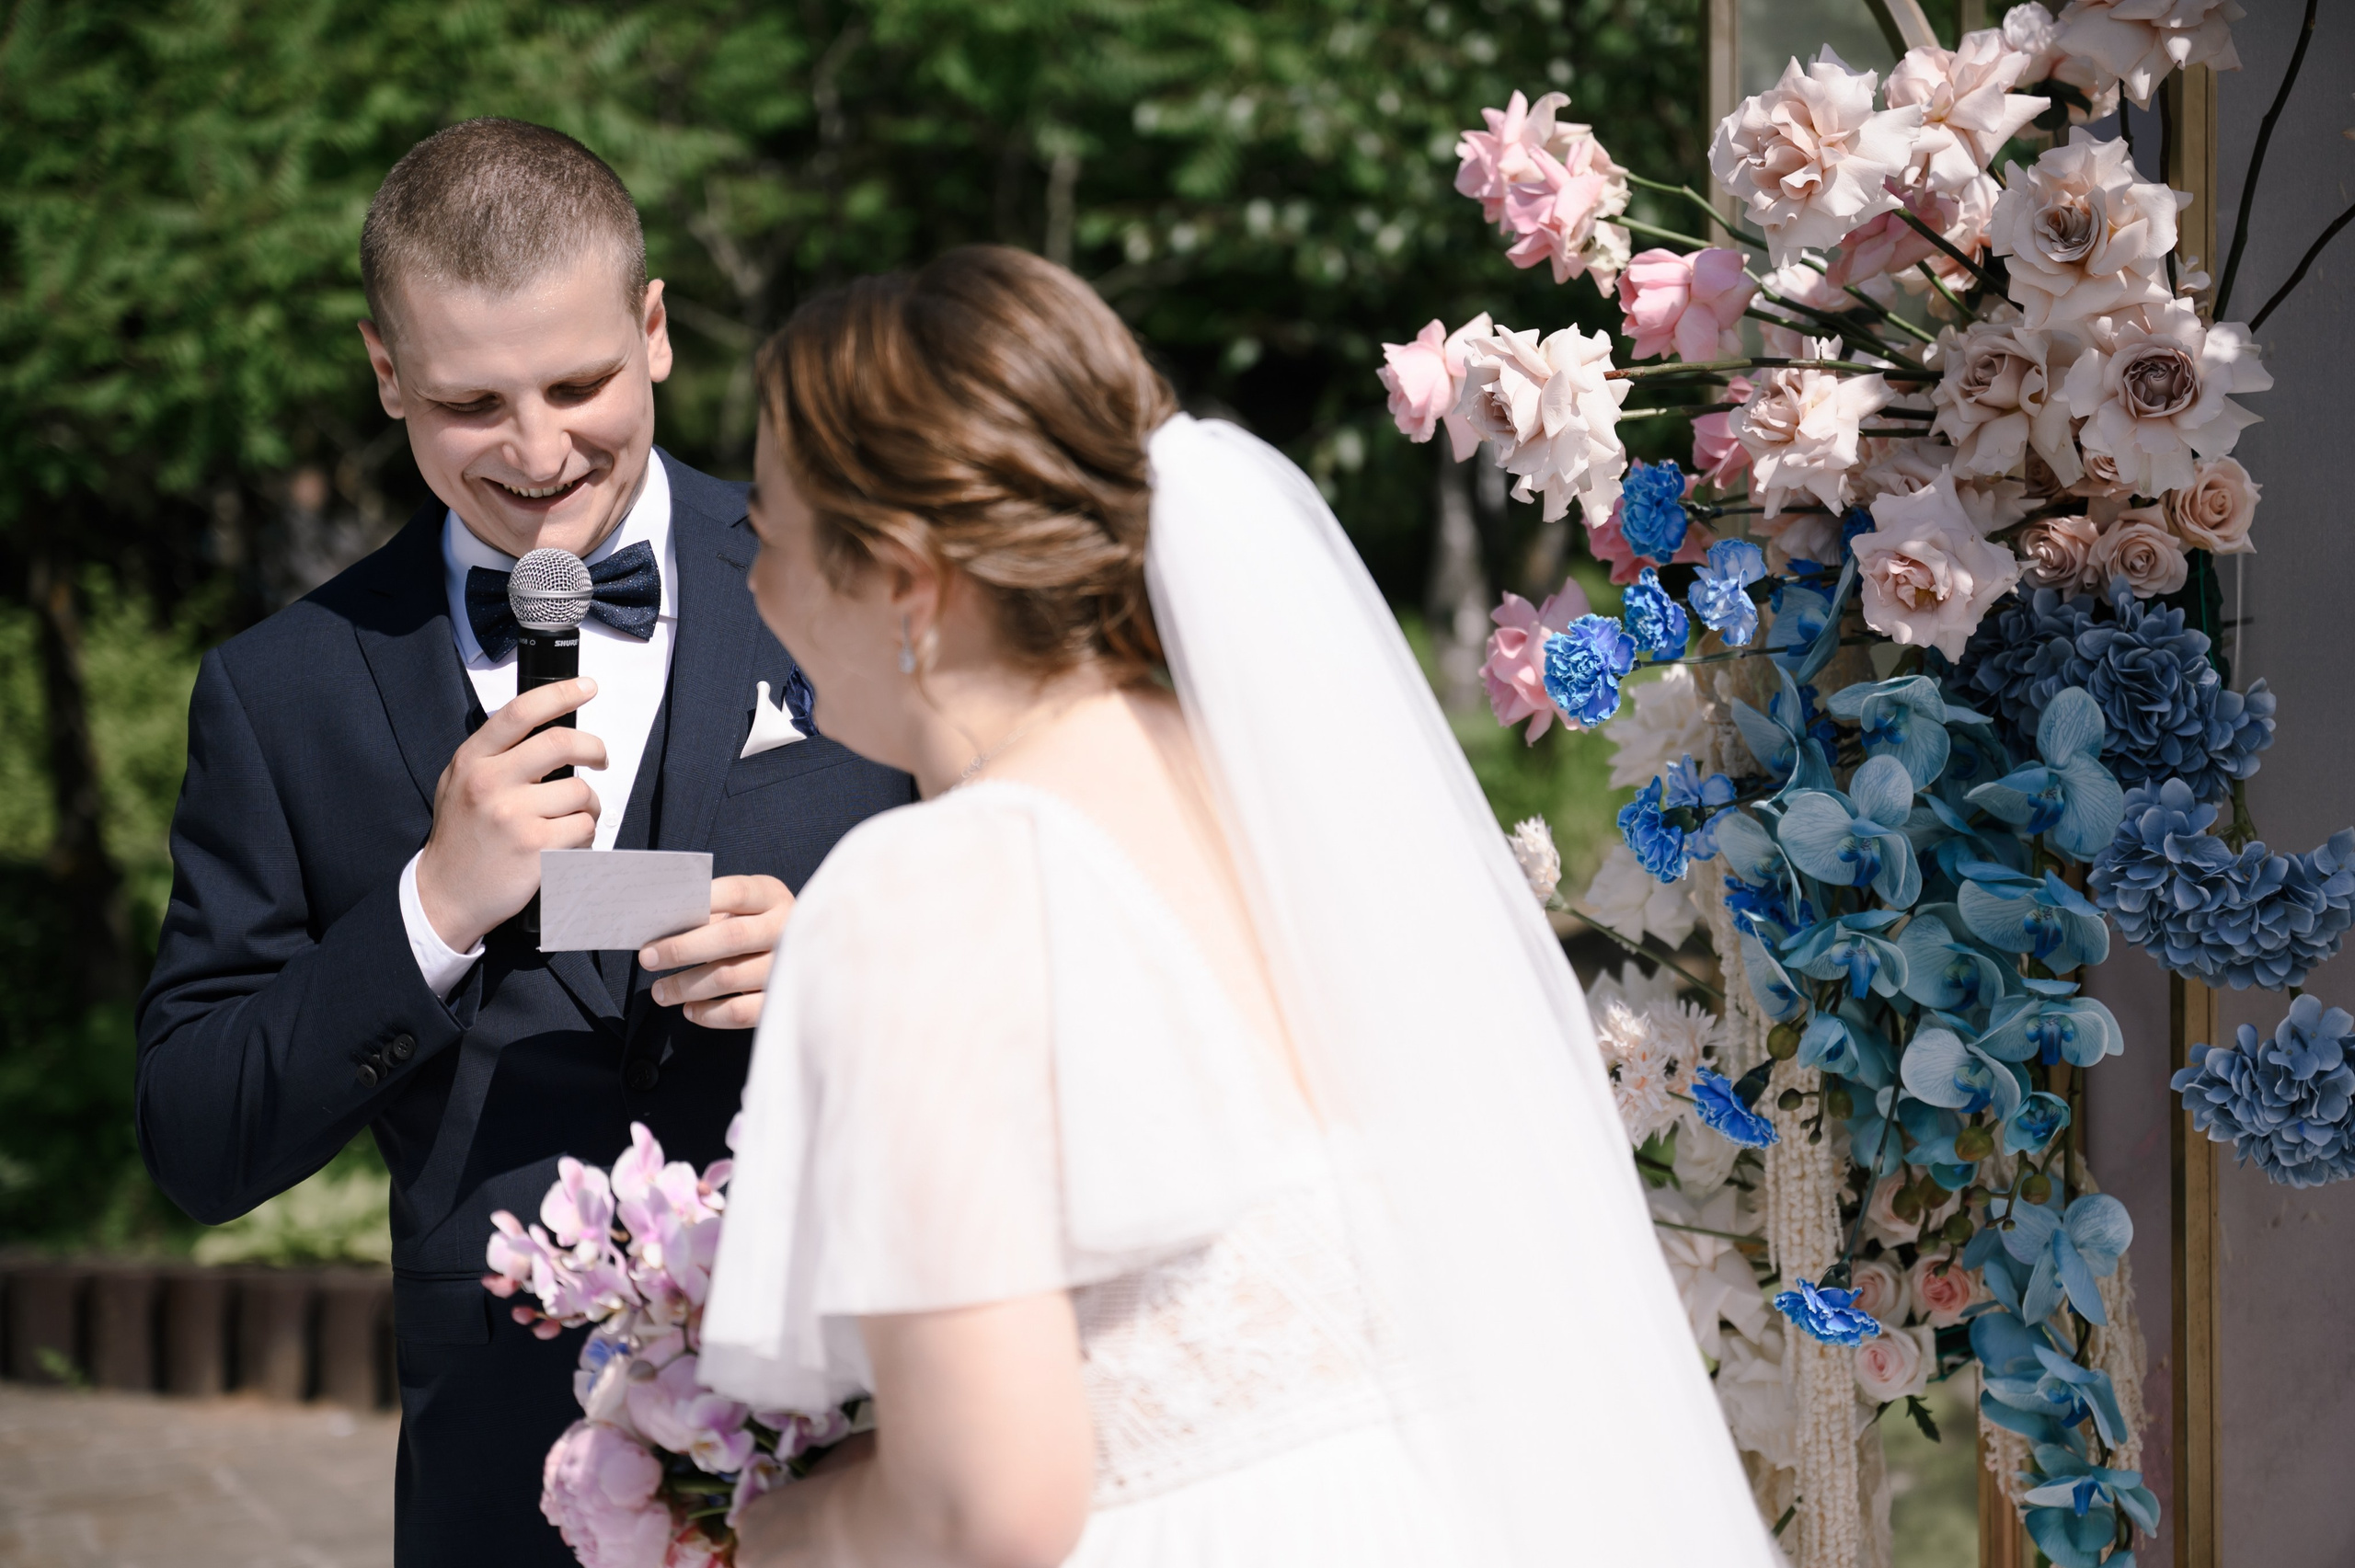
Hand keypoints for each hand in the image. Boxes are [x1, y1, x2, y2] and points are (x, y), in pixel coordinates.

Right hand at [414, 678, 608, 951]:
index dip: (560, 694)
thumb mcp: (460, 783)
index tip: (587, 687)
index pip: (520, 713)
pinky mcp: (536, 849)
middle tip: (600, 756)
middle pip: (561, 743)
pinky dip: (584, 835)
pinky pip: (584, 827)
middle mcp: (489, 783)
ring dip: (588, 804)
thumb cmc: (461, 837)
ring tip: (571, 818)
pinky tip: (565, 843)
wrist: (445, 894)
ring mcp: (513, 816)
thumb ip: (494, 755)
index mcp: (472, 760)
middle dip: (593, 747)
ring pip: (580, 791)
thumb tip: (546, 726)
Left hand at [639, 874, 793, 1028]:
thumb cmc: (755, 928)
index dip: (702, 900)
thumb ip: (711, 914)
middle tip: (648, 958)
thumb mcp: (743, 909)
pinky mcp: (783, 1001)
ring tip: (660, 991)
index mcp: (772, 897)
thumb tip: (661, 930)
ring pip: (730, 977)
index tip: (662, 914)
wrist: (805, 955)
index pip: (737, 892)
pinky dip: (709, 1014)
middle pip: (731, 936)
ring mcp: (788, 966)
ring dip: (686, 986)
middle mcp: (786, 928)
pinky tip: (690, 1009)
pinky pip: (741, 1012)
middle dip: (682, 948)